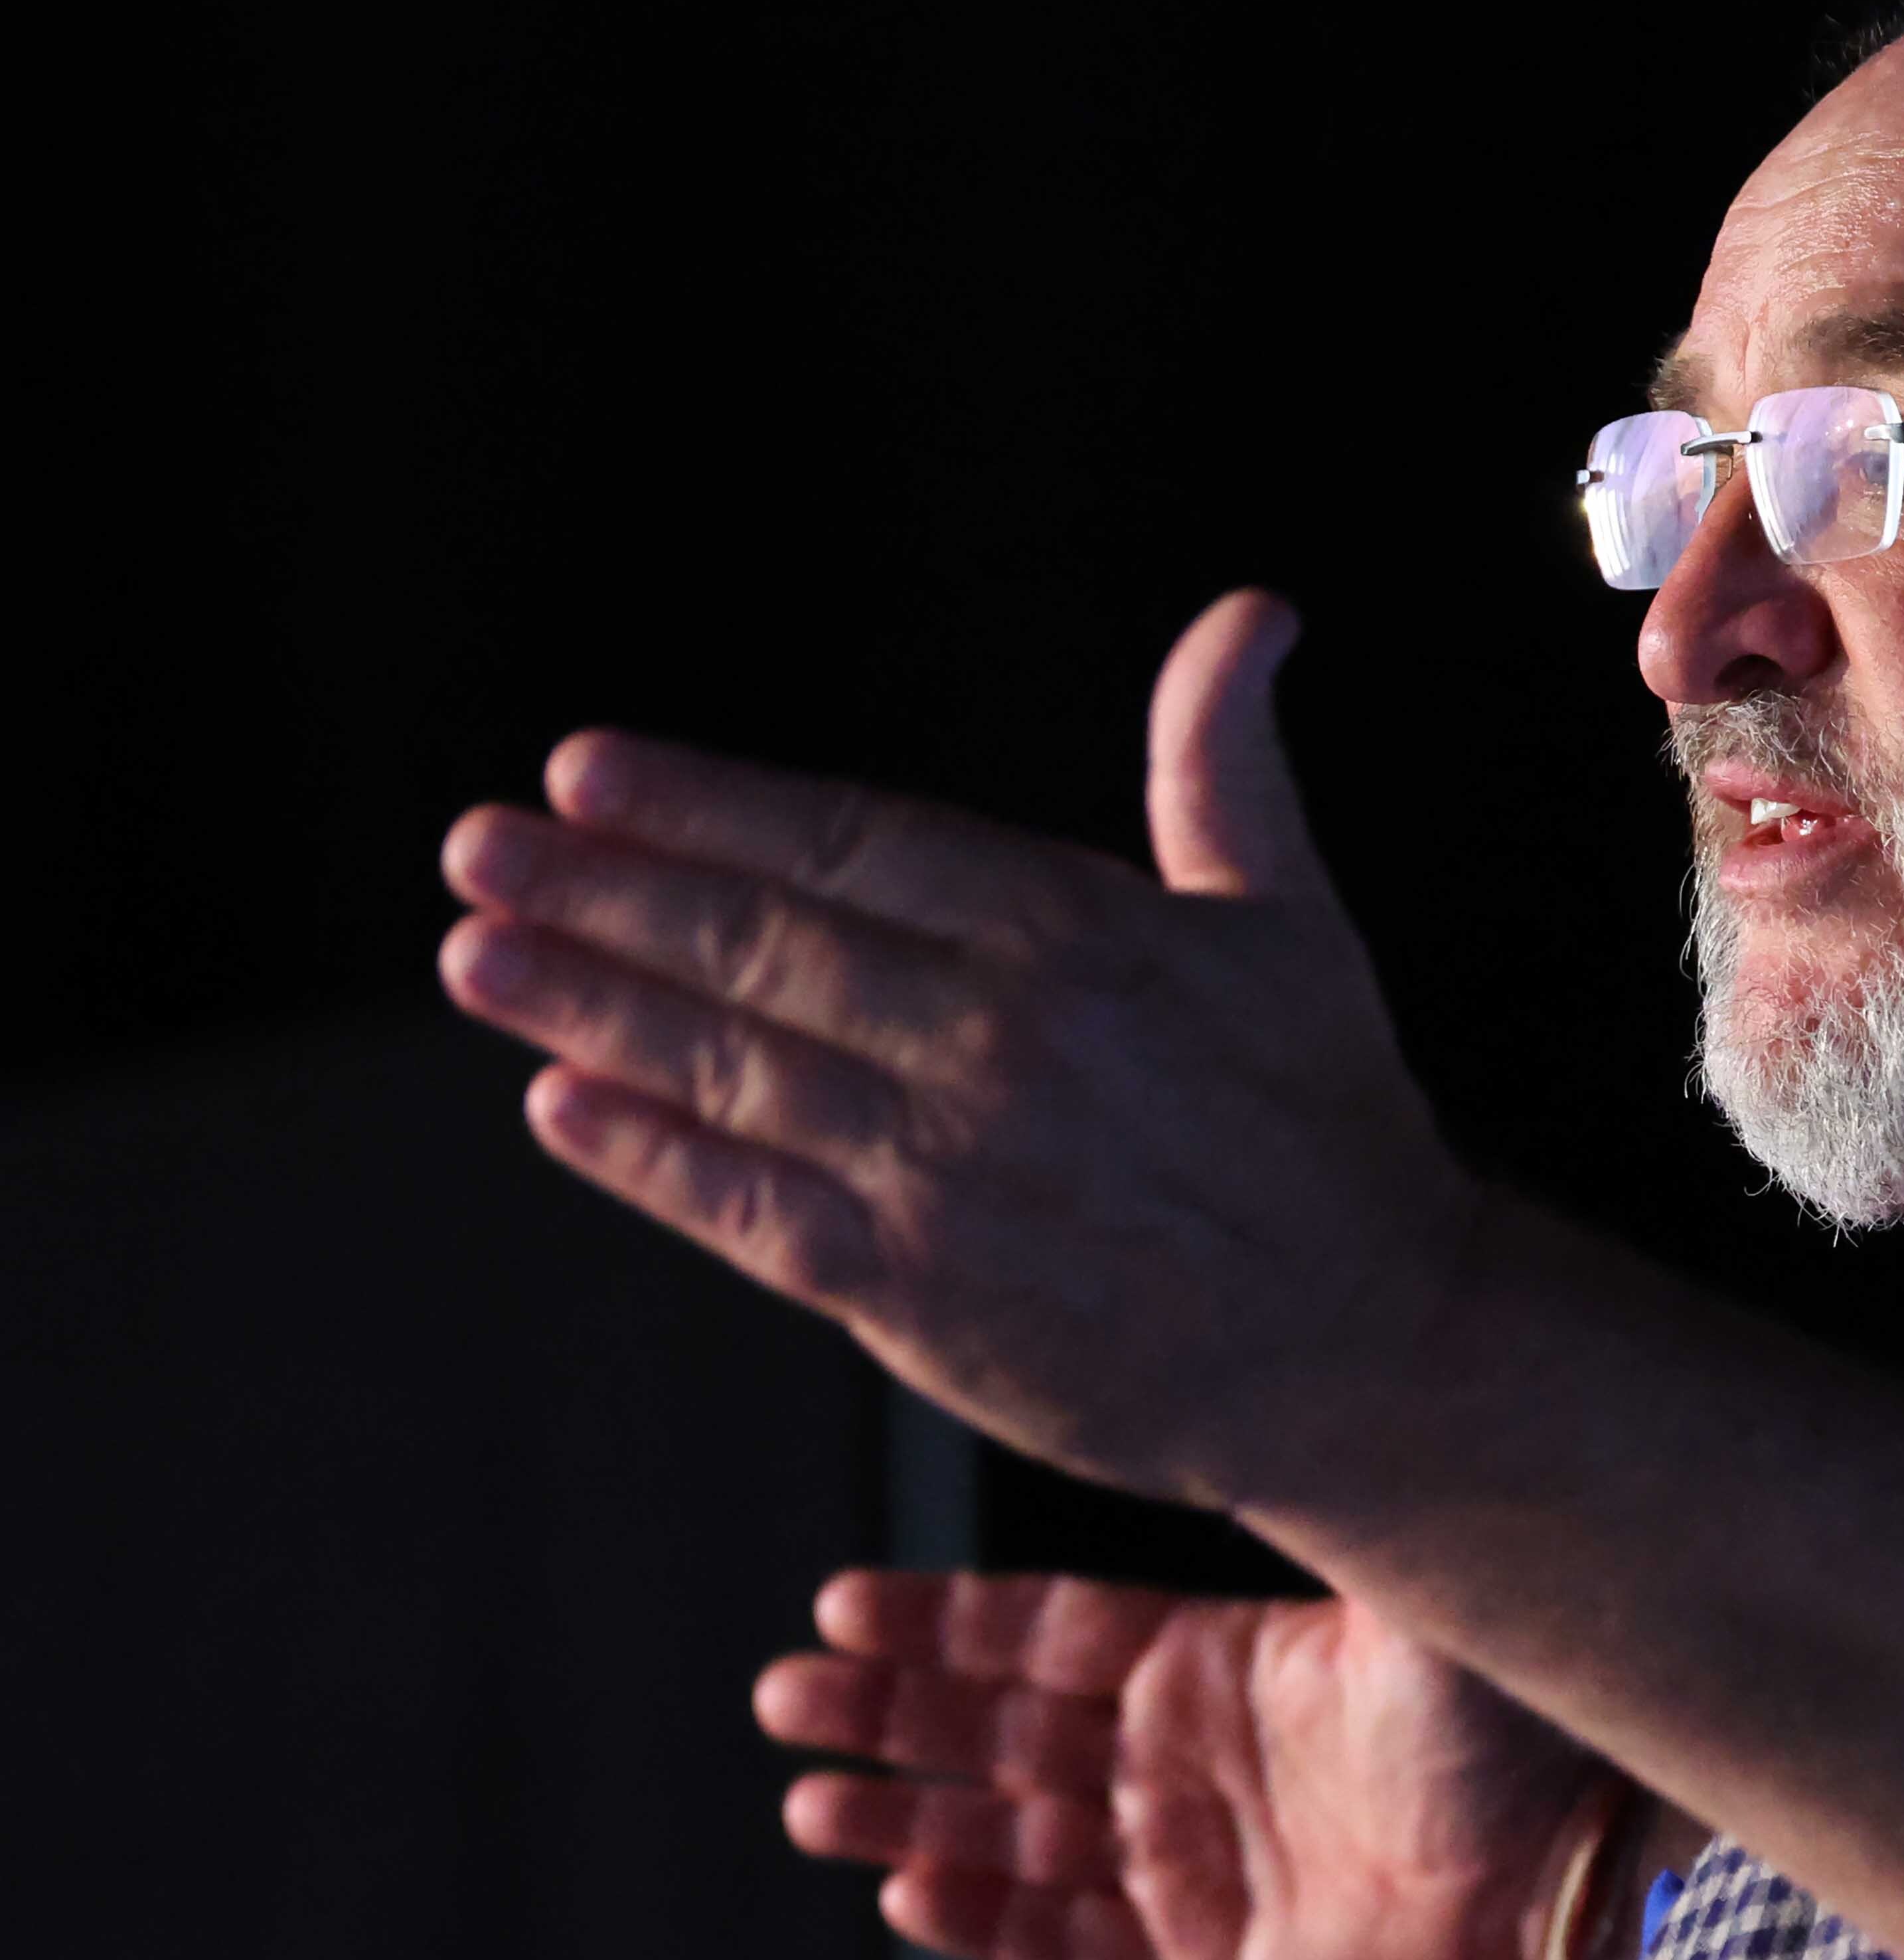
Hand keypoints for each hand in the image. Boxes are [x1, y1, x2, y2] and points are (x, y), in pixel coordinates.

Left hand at [436, 591, 1468, 1502]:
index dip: (704, 805)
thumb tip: (1250, 616)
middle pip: (761, 945)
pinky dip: (650, 1159)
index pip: (849, 843)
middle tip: (476, 845)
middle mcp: (997, 1041)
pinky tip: (561, 1104)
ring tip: (480, 954)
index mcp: (1078, 932)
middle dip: (599, 890)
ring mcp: (950, 1172)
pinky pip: (753, 1210)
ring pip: (734, 1070)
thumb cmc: (1327, 1122)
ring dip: (588, 1007)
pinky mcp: (923, 1297)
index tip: (586, 772)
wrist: (1372, 1343)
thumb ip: (1227, 763)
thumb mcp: (1293, 918)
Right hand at [756, 1567, 1612, 1959]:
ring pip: (1022, 1837)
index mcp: (1230, 1662)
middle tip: (785, 1696)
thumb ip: (1308, 1502)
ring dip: (914, 1816)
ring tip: (811, 1796)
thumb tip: (1239, 1379)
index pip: (1055, 1635)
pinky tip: (911, 1888)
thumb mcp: (1399, 1581)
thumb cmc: (1512, 1709)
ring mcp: (1204, 1865)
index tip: (845, 1604)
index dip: (949, 1625)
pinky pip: (1081, 1943)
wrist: (1584, 1850)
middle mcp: (1199, 1759)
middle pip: (1010, 1733)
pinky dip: (995, 1920)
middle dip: (896, 1712)